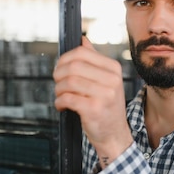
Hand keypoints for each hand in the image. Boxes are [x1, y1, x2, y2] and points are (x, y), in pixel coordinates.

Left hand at [53, 36, 133, 166]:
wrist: (115, 134)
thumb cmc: (106, 106)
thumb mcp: (106, 80)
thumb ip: (94, 60)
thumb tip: (82, 39)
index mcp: (113, 68)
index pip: (81, 53)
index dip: (64, 59)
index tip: (60, 68)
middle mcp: (111, 80)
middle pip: (73, 66)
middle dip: (58, 75)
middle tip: (58, 84)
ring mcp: (104, 95)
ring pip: (68, 82)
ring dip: (58, 90)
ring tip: (61, 96)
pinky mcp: (94, 109)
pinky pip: (67, 99)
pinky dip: (59, 102)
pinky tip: (63, 106)